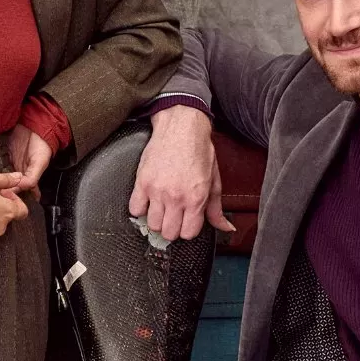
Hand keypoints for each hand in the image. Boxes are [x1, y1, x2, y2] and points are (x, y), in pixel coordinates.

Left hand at [5, 123, 52, 199]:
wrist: (33, 126)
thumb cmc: (41, 144)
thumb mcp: (40, 162)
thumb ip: (33, 176)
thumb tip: (23, 187)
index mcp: (30, 176)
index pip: (23, 191)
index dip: (17, 199)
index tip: (10, 206)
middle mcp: (20, 172)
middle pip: (10, 186)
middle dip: (3, 192)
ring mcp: (11, 164)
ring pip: (2, 178)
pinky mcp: (3, 156)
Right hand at [128, 104, 232, 240]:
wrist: (181, 127)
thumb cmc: (198, 150)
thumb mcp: (214, 180)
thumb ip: (216, 208)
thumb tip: (225, 227)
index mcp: (196, 198)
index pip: (188, 233)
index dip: (187, 230)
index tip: (185, 222)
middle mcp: (176, 197)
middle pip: (168, 233)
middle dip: (172, 228)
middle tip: (173, 217)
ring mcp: (157, 190)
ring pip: (152, 224)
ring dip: (156, 219)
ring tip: (160, 209)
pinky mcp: (142, 182)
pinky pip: (135, 209)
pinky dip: (140, 208)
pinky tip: (147, 201)